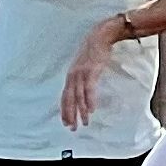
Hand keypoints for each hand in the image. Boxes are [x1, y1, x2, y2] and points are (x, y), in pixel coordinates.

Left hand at [59, 16, 125, 130]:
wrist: (100, 36)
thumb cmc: (94, 52)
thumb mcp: (85, 66)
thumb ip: (82, 78)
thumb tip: (82, 90)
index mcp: (71, 76)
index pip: (65, 97)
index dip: (65, 110)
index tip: (66, 123)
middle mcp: (73, 76)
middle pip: (69, 99)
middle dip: (70, 115)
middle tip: (72, 128)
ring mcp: (81, 74)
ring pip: (78, 96)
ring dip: (81, 111)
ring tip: (84, 122)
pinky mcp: (91, 71)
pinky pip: (89, 89)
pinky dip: (89, 100)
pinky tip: (91, 110)